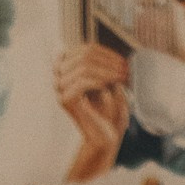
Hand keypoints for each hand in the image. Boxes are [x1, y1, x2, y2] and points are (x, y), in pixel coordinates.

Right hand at [52, 42, 129, 179]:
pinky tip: (108, 87)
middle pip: (84, 55)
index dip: (107, 53)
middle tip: (125, 71)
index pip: (86, 49)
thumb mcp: (108, 81)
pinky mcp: (65, 100)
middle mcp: (60, 76)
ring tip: (121, 79)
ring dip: (106, 71)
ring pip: (83, 66)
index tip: (123, 63)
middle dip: (108, 62)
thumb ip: (102, 63)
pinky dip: (97, 80)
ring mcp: (60, 88)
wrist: (106, 137)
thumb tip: (104, 48)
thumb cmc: (109, 110)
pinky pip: (81, 81)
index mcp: (69, 68)